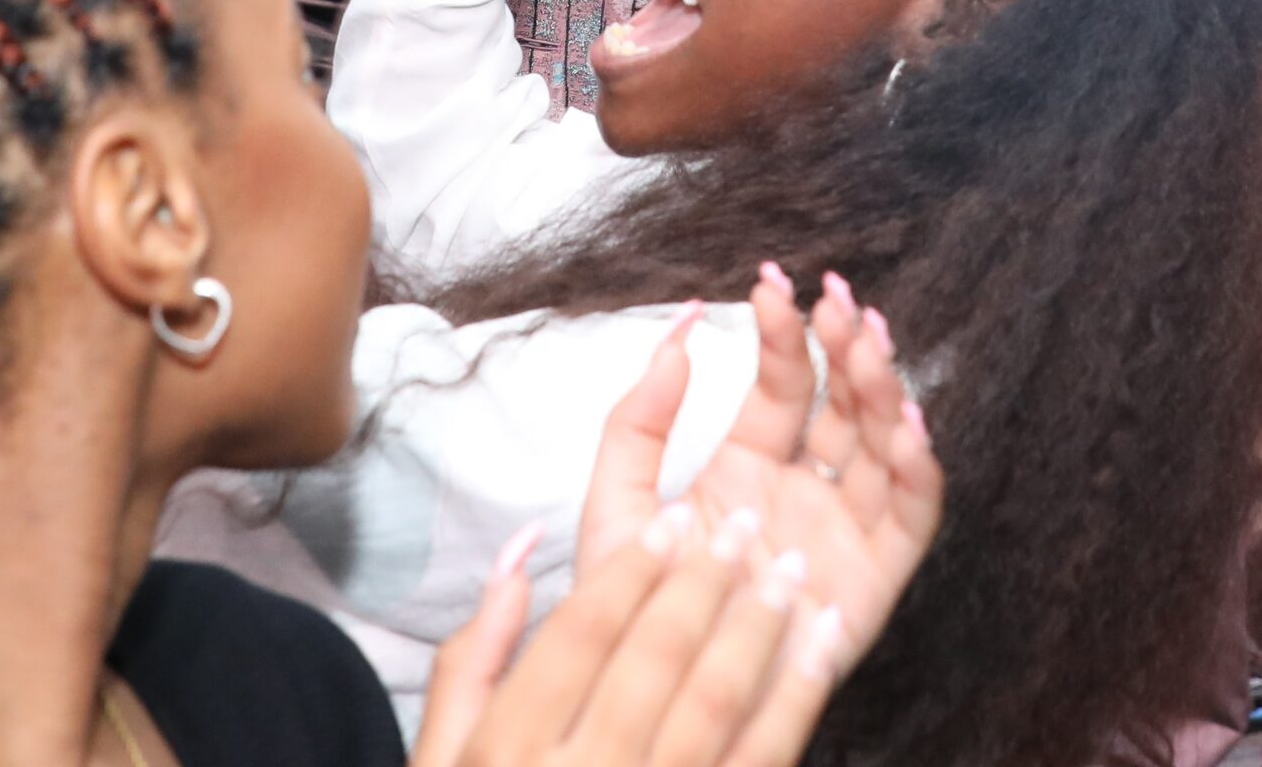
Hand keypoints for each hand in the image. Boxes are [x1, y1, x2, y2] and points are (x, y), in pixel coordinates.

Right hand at [412, 504, 857, 766]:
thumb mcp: (440, 757)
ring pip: (715, 703)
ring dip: (760, 629)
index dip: (633, 567)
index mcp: (510, 748)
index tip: (673, 519)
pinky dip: (797, 700)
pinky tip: (821, 651)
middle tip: (746, 524)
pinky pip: (759, 761)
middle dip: (707, 580)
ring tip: (791, 574)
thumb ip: (474, 653)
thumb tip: (518, 546)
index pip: (583, 629)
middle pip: (656, 655)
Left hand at [575, 270, 942, 662]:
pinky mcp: (872, 581)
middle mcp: (802, 491)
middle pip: (842, 404)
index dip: (785, 331)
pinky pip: (908, 519)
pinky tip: (908, 424)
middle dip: (846, 346)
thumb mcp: (619, 502)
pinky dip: (917, 471)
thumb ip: (638, 419)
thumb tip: (675, 329)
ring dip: (884, 389)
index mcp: (747, 464)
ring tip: (871, 341)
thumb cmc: (632, 613)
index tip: (773, 282)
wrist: (653, 696)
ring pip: (880, 446)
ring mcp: (840, 532)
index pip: (783, 382)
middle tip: (839, 299)